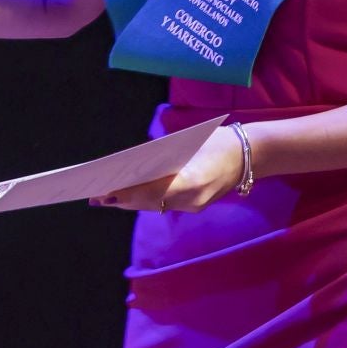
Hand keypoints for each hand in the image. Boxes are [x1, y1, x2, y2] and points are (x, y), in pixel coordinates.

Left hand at [91, 126, 244, 212]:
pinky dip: (146, 201)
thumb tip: (131, 166)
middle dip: (123, 200)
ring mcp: (196, 205)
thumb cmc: (216, 140)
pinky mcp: (196, 206)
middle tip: (96, 197)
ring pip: (156, 206)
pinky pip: (165, 205)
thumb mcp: (187, 143)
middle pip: (151, 202)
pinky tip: (129, 197)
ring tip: (105, 198)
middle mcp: (193, 198)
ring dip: (131, 203)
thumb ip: (161, 157)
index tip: (106, 192)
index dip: (128, 193)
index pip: (153, 191)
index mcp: (193, 180)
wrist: (250, 154)